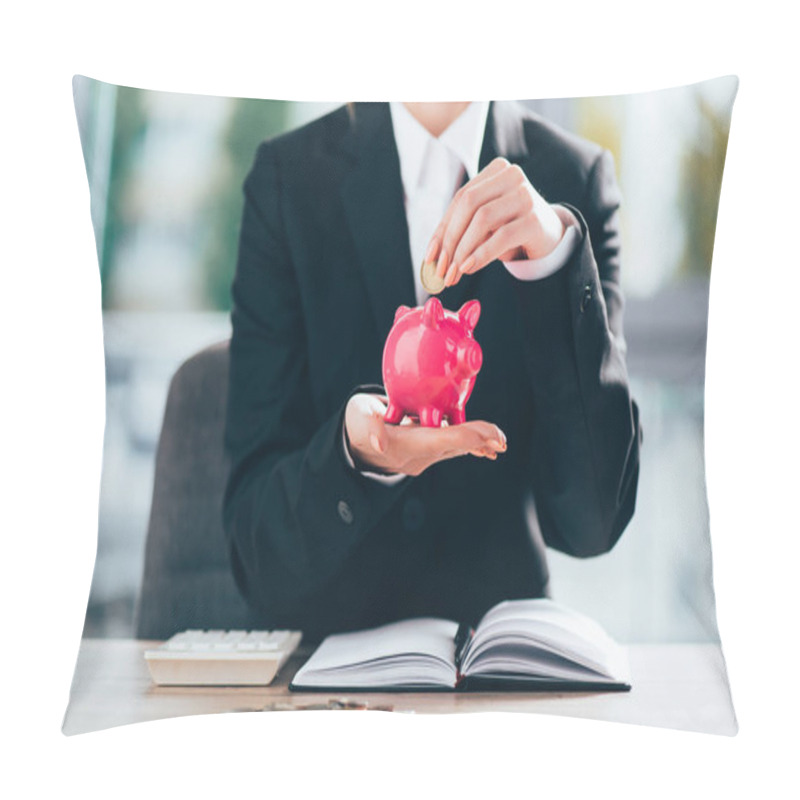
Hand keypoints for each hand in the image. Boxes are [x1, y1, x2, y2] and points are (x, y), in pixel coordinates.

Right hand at [345, 393, 506, 477]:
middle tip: (502, 441)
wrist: (353, 443)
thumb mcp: (358, 415)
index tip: (488, 436)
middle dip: (480, 442)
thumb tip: (380, 443)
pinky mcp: (426, 455)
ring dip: (479, 445)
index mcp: (404, 443)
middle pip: (454, 446)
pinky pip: (451, 449)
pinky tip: (486, 446)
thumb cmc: (357, 421)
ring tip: (500, 442)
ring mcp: (422, 458)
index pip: (442, 440)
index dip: (467, 437)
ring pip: (456, 449)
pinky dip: (468, 445)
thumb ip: (369, 425)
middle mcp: (417, 455)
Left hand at [425, 157, 565, 287]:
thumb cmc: (511, 230)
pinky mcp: (534, 219)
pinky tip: (470, 267)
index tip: (430, 256)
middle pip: (469, 204)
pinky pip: (501, 236)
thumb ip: (460, 232)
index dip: (442, 228)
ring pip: (483, 219)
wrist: (550, 238)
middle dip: (450, 239)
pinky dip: (481, 254)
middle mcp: (512, 176)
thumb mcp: (484, 226)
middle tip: (442, 268)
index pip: (461, 198)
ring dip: (463, 249)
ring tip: (455, 272)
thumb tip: (432, 256)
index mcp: (496, 171)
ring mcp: (526, 195)